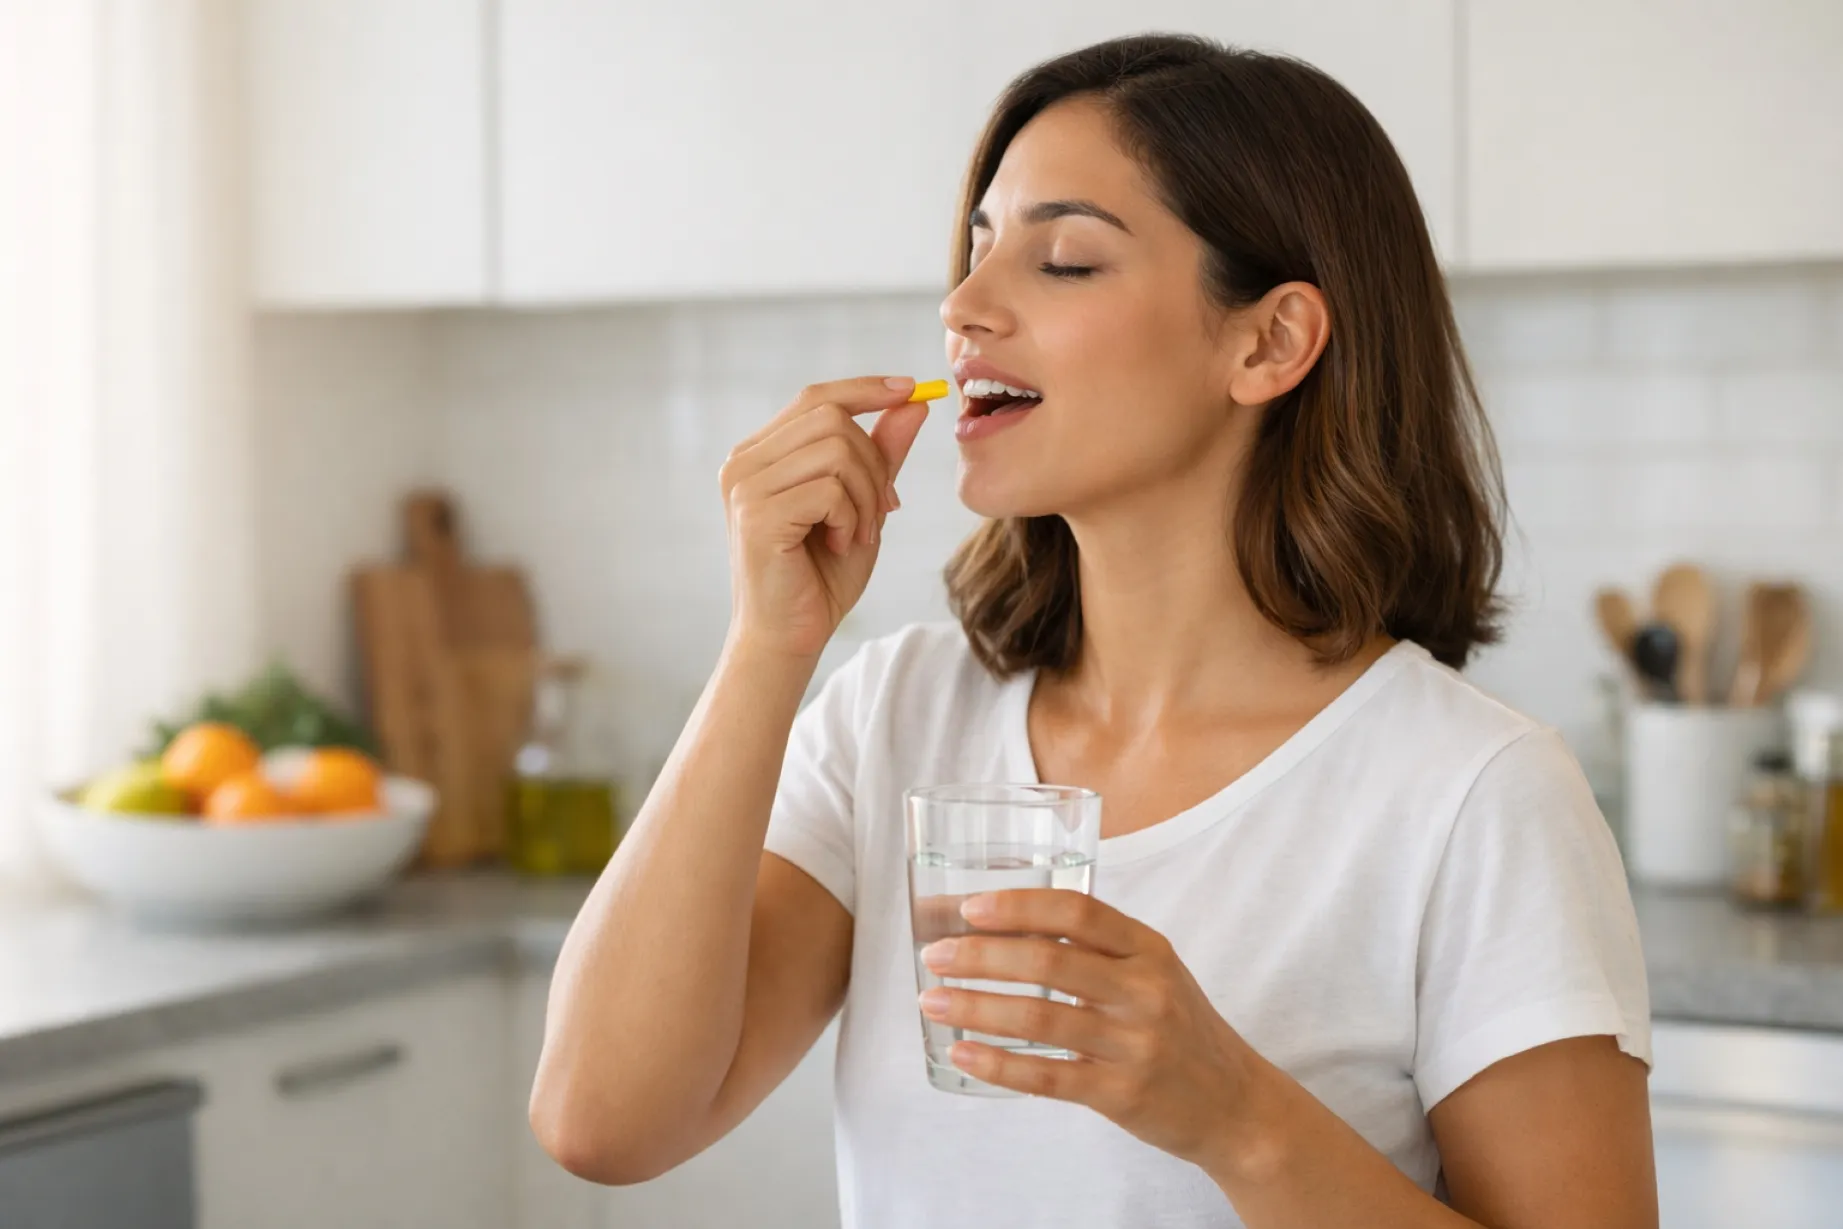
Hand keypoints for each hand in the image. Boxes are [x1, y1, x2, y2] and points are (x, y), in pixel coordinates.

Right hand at [720, 377, 928, 659]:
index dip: (865, 388)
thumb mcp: (862, 505)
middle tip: (882, 509)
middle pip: (831, 417)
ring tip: (858, 533)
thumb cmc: (821, 575)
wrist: (790, 638)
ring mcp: (745, 487)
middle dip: (874, 462)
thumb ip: (881, 454)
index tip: (912, 388)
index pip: (815, 396)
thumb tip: (912, 401)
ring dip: (867, 495)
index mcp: (760, 454)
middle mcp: (743, 462)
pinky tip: (840, 545)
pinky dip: (851, 518)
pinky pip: (830, 490)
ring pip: (836, 451)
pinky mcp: (757, 516)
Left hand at [918, 890, 1263, 1170]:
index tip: (970, 908)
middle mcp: (1145, 991)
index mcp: (1149, 949)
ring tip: (933, 1002)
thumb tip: (1005, 930)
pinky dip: (999, 1063)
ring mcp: (1135, 1044)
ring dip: (976, 1007)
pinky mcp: (1122, 1094)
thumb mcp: (1154, 974)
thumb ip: (1095, 951)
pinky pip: (1048, 1076)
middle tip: (935, 956)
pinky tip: (964, 1054)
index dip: (1019, 905)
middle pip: (1049, 960)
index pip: (1077, 911)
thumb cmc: (1179, 1030)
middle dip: (981, 955)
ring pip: (1040, 1017)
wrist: (1236, 1105)